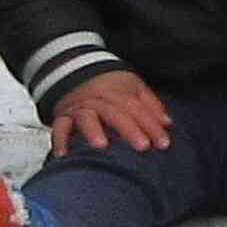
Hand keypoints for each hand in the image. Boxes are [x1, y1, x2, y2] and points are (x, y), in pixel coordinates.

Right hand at [47, 71, 172, 154]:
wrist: (76, 71)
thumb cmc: (111, 86)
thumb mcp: (134, 87)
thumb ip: (151, 105)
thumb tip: (167, 122)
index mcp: (119, 93)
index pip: (137, 108)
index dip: (152, 125)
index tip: (164, 143)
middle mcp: (98, 100)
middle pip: (115, 112)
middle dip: (129, 129)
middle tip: (142, 146)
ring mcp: (80, 108)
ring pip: (86, 117)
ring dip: (93, 131)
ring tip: (101, 146)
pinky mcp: (63, 117)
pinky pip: (59, 127)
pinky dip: (60, 140)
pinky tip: (64, 155)